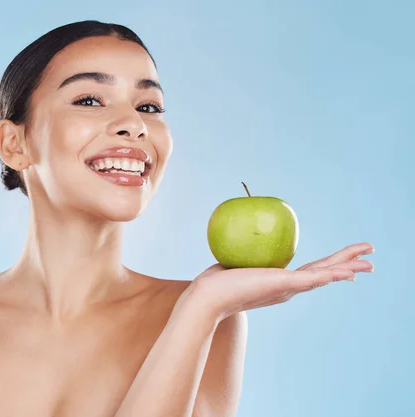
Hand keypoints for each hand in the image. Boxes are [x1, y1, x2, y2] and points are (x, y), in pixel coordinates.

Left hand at [189, 242, 374, 322]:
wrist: (207, 298)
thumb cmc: (214, 283)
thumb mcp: (232, 261)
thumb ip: (241, 252)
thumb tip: (236, 235)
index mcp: (278, 284)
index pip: (308, 274)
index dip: (327, 269)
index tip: (341, 267)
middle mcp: (287, 288)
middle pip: (323, 274)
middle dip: (347, 267)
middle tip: (370, 261)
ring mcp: (287, 288)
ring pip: (325, 275)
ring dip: (349, 268)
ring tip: (370, 262)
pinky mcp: (284, 284)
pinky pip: (315, 277)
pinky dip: (335, 274)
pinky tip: (351, 272)